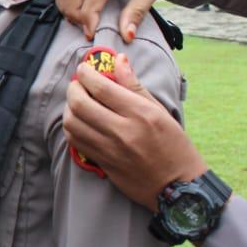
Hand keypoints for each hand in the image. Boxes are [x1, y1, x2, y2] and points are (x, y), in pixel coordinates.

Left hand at [62, 53, 206, 209]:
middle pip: (81, 104)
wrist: (178, 187)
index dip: (86, 74)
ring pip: (72, 123)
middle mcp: (123, 131)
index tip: (83, 68)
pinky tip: (79, 121)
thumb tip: (119, 60)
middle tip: (77, 84)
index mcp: (141, 114)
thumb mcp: (160, 111)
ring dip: (69, 108)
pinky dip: (72, 127)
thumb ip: (135, 85)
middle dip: (73, 88)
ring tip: (77, 102)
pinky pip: (75, 141)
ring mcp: (110, 150)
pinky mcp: (102, 164)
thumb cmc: (173, 145)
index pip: (102, 88)